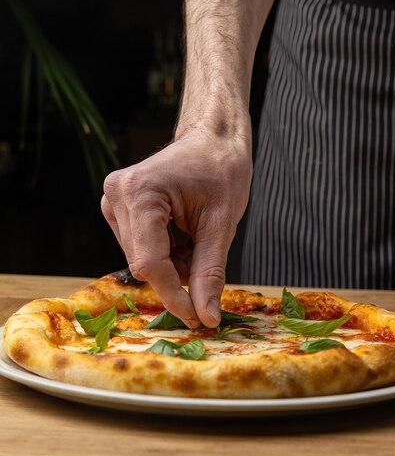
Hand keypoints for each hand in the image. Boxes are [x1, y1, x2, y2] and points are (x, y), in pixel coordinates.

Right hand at [101, 129, 251, 327]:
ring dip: (172, 265)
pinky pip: (138, 246)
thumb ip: (209, 274)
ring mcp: (113, 199)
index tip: (197, 318)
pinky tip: (184, 238)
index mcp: (140, 192)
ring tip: (197, 243)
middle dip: (176, 276)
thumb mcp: (221, 225)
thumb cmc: (221, 170)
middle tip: (206, 269)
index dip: (173, 295)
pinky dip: (165, 253)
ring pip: (140, 258)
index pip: (149, 262)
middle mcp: (117, 194)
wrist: (212, 138)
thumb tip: (205, 317)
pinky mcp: (117, 206)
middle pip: (143, 262)